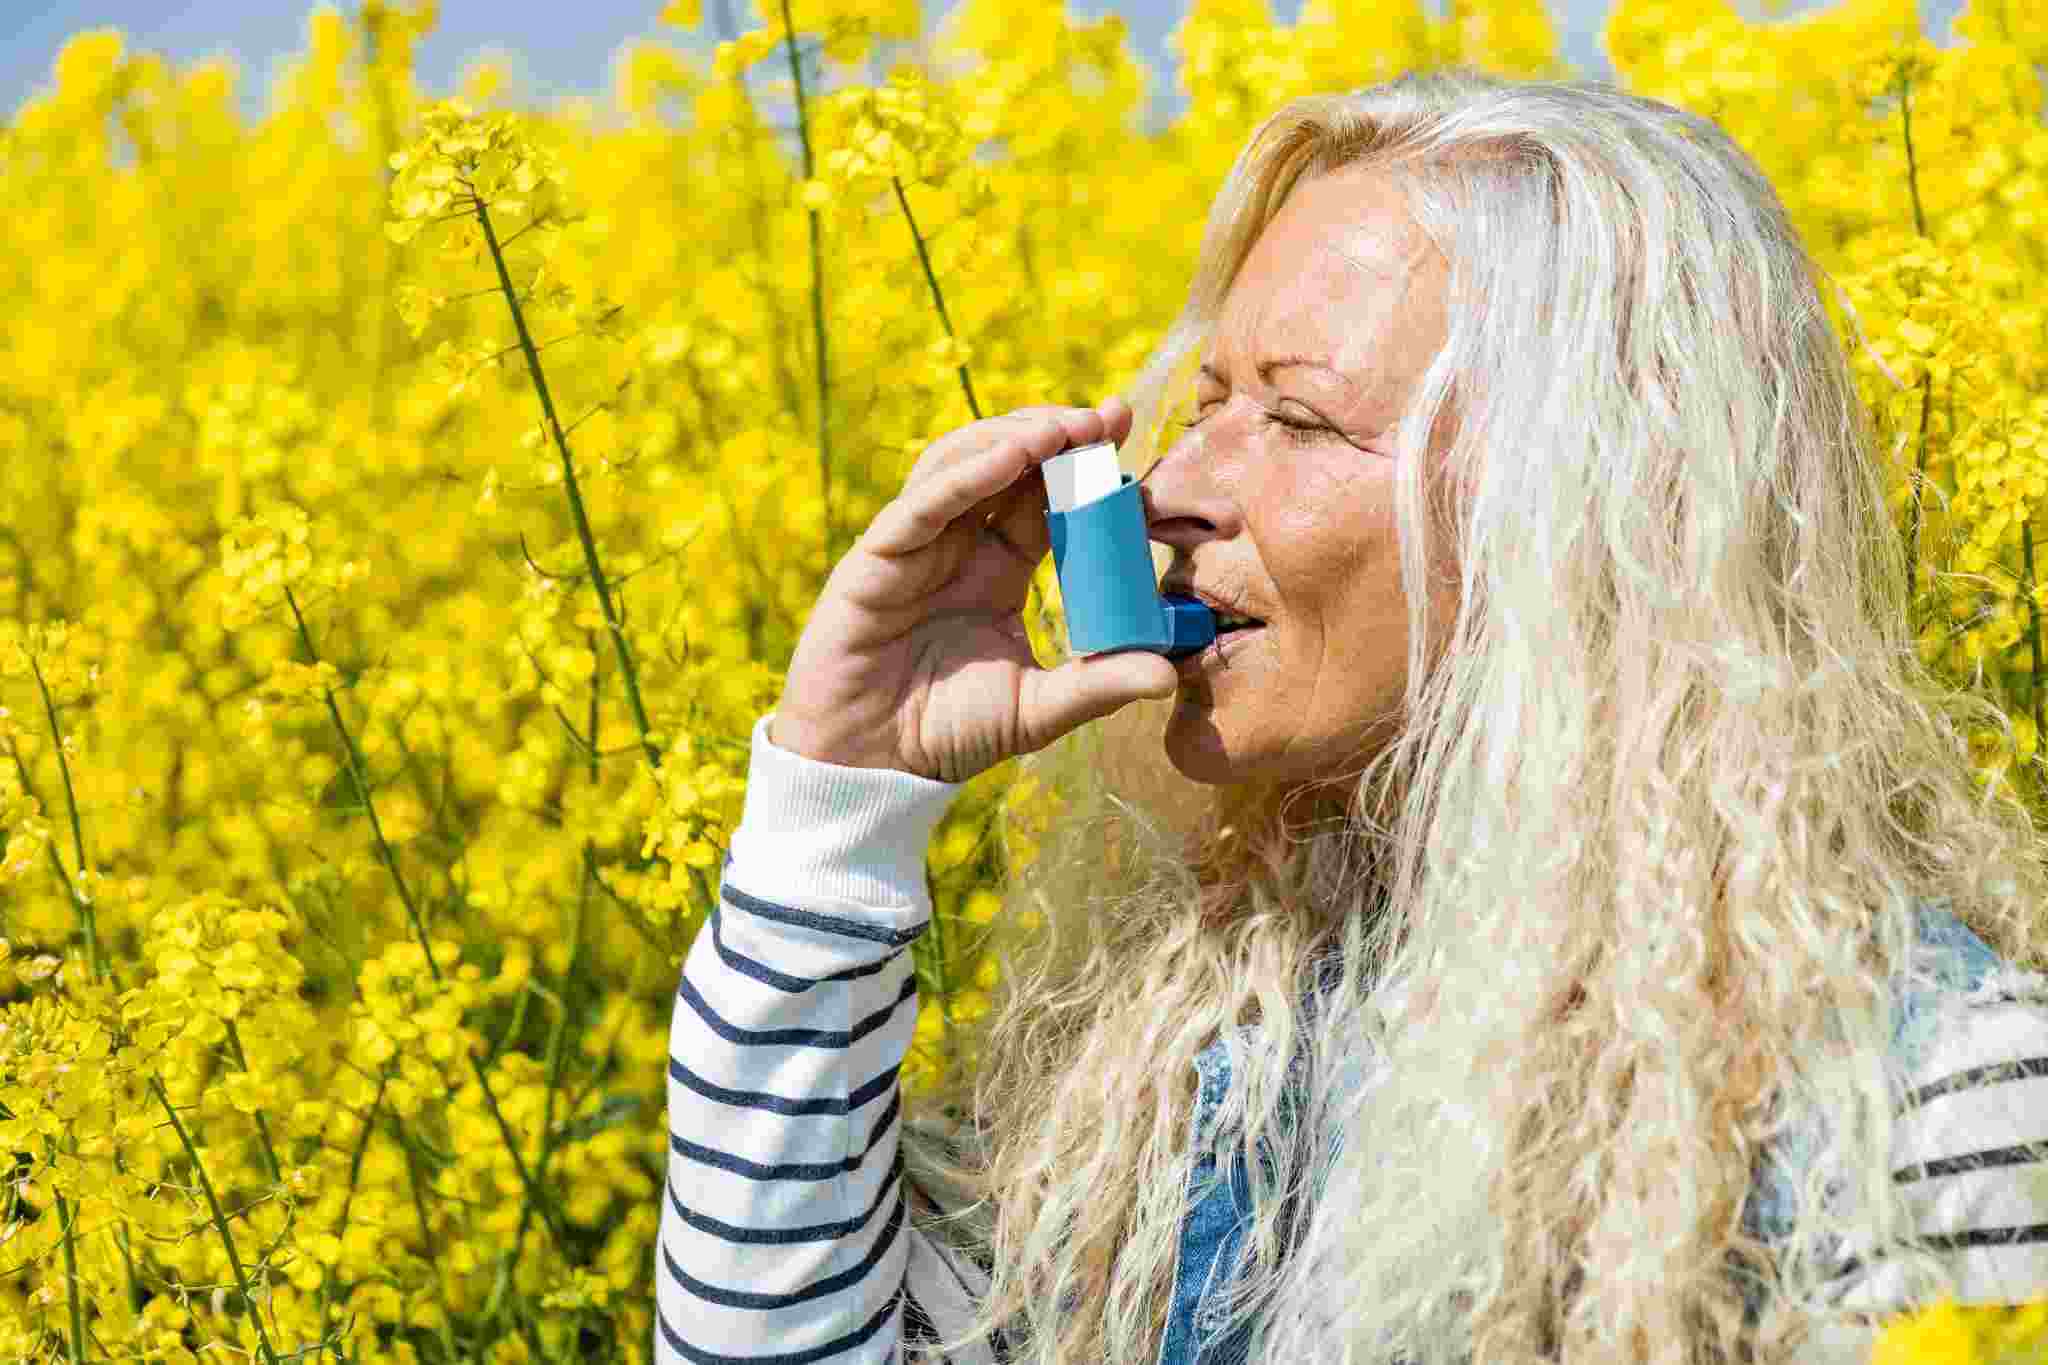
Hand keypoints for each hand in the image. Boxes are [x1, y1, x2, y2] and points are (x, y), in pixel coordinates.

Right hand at [769, 397, 1179, 782]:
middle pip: (1008, 465)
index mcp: (999, 568)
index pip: (1047, 500)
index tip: (1129, 437)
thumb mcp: (1037, 710)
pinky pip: (922, 506)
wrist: (869, 767)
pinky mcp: (877, 561)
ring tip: (1063, 429)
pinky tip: (1008, 458)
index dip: (1085, 468)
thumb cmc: (946, 735)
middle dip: (1056, 434)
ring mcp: (916, 547)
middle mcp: (958, 545)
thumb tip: (1168, 675)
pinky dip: (964, 477)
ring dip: (1012, 439)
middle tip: (1106, 419)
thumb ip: (1097, 686)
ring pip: (961, 465)